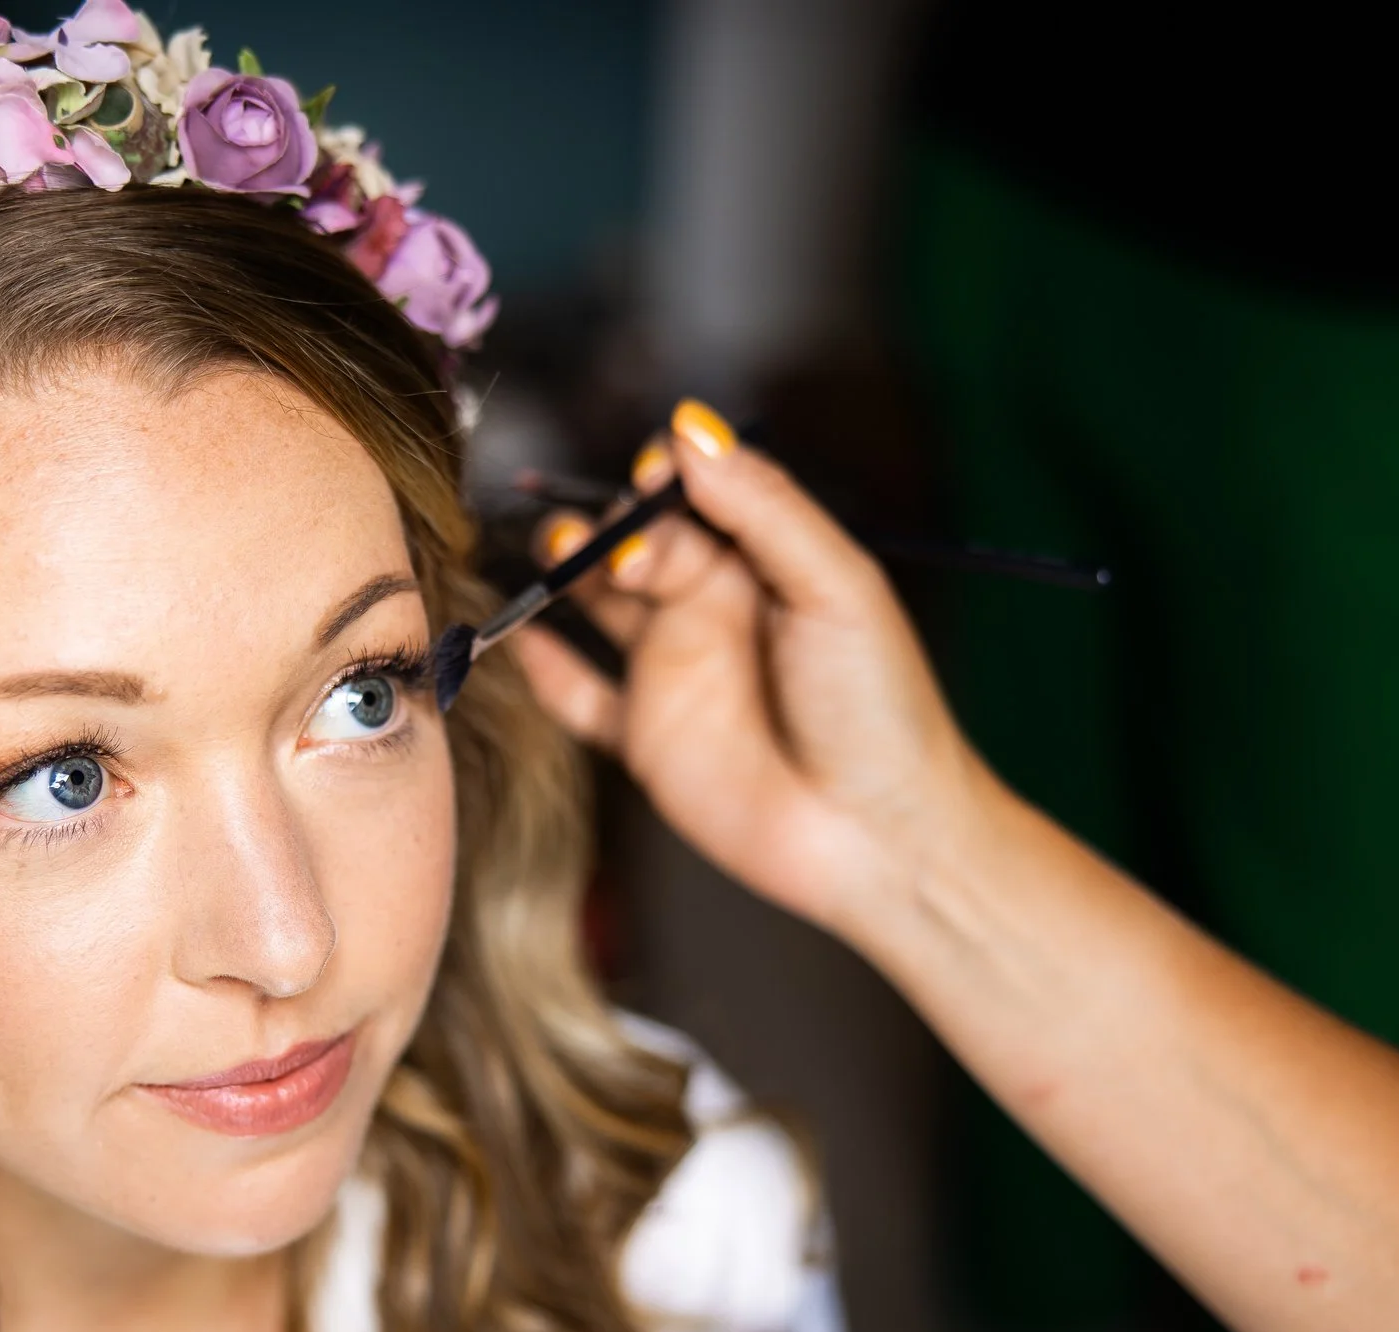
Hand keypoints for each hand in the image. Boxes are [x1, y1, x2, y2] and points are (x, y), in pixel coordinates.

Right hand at [511, 399, 992, 945]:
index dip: (665, 475)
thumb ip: (763, 507)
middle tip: (621, 548)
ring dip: (569, 573)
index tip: (651, 471)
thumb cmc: (878, 707)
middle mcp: (715, 611)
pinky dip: (544, 668)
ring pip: (599, 605)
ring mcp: (676, 674)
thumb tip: (691, 428)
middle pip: (638, 541)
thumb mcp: (834, 587)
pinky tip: (520, 636)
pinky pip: (579, 696)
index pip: (698, 495)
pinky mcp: (646, 740)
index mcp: (766, 565)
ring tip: (555, 554)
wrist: (878, 837)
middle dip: (614, 526)